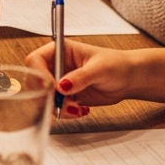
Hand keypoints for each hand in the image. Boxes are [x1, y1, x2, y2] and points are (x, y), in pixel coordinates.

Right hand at [24, 39, 142, 113]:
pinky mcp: (66, 97)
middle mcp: (56, 66)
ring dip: (56, 107)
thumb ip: (80, 77)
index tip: (50, 87)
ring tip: (76, 109)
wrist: (129, 80)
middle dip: (46, 95)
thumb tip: (62, 86)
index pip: (36, 60)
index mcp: (60, 51)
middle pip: (36, 81)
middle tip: (60, 103)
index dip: (38, 74)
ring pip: (44, 98)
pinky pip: (56, 107)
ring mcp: (60, 82)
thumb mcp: (99, 68)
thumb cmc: (116, 65)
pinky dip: (65, 113)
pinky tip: (81, 110)